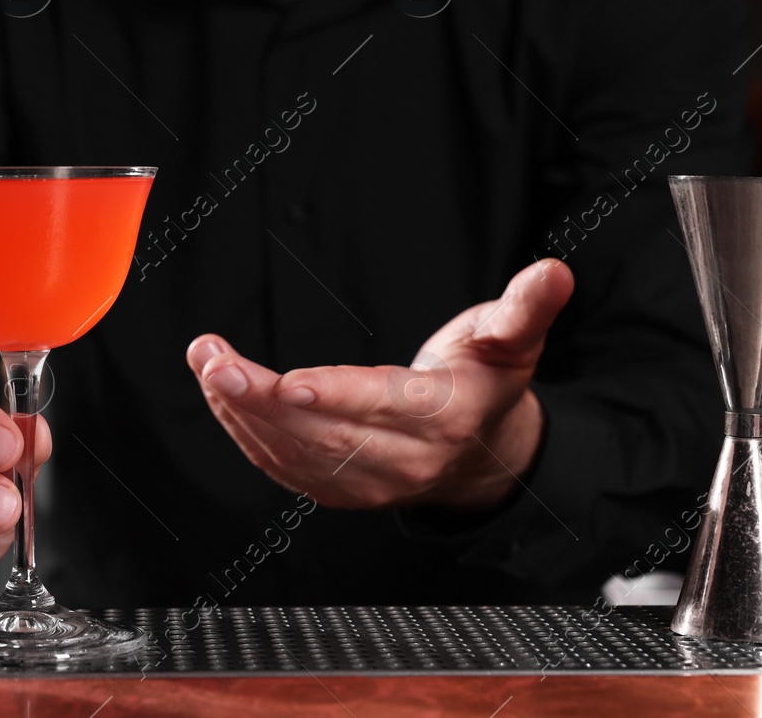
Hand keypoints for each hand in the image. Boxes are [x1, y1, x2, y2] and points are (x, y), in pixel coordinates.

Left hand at [186, 258, 573, 510]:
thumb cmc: (487, 382)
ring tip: (208, 364)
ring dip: (241, 411)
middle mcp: (404, 458)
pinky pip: (284, 467)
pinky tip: (220, 395)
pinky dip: (245, 432)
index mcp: (445, 416)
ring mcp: (368, 482)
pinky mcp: (339, 490)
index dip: (334, 395)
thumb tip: (554, 272)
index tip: (286, 381)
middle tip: (215, 361)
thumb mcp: (514, 339)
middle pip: (325, 433)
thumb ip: (527, 307)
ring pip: (295, 453)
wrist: (483, 454)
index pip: (382, 407)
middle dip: (261, 399)